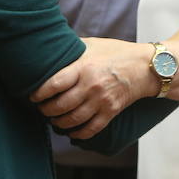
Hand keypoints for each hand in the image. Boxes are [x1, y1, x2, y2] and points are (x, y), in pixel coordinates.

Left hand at [31, 38, 157, 138]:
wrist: (145, 67)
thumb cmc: (116, 53)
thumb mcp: (93, 45)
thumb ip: (72, 50)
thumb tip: (51, 50)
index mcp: (84, 67)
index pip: (54, 84)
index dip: (39, 93)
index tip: (33, 96)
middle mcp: (91, 85)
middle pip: (60, 105)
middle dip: (46, 110)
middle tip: (42, 109)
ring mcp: (102, 101)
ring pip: (73, 120)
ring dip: (58, 123)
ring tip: (53, 119)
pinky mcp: (111, 112)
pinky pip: (90, 129)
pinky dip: (77, 134)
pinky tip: (71, 131)